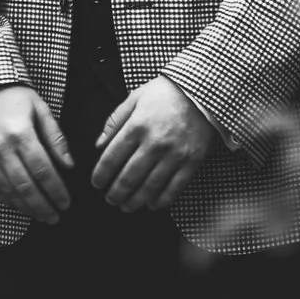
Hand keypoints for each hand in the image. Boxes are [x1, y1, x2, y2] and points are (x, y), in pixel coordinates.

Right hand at [0, 84, 74, 222]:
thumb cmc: (13, 95)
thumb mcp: (39, 108)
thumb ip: (55, 137)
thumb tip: (69, 166)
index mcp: (20, 133)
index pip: (43, 170)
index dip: (56, 190)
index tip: (66, 202)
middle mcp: (1, 147)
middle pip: (25, 186)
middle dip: (43, 206)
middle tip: (56, 217)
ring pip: (8, 191)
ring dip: (27, 208)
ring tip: (43, 217)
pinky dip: (9, 200)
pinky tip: (21, 206)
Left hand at [91, 74, 216, 212]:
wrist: (203, 92)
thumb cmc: (166, 93)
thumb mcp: (135, 97)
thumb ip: (114, 121)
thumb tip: (98, 145)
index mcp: (137, 126)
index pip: (112, 158)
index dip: (101, 175)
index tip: (96, 183)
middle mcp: (154, 143)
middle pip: (129, 177)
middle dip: (116, 193)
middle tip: (110, 200)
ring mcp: (175, 154)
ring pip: (150, 187)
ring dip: (135, 201)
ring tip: (126, 206)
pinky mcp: (192, 162)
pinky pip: (175, 187)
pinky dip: (162, 200)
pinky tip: (152, 204)